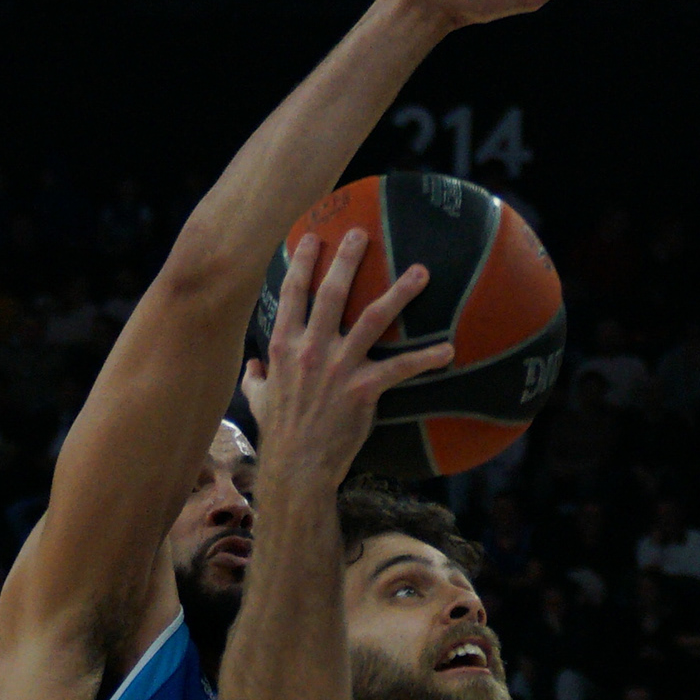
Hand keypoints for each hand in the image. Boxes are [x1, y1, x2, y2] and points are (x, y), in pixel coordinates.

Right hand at [247, 229, 450, 488]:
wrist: (296, 467)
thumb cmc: (279, 433)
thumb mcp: (258, 400)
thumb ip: (255, 378)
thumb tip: (251, 366)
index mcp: (283, 345)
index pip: (293, 293)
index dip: (302, 262)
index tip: (313, 236)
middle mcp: (311, 348)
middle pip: (332, 292)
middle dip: (347, 258)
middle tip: (361, 232)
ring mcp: (339, 367)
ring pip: (373, 318)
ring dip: (400, 292)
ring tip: (421, 271)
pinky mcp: (364, 389)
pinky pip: (401, 367)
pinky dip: (427, 358)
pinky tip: (449, 349)